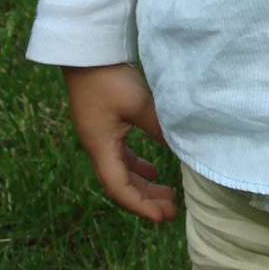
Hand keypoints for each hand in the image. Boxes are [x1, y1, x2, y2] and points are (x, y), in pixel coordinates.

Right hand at [63, 63, 176, 222]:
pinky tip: (153, 170)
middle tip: (171, 211)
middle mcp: (97, 147)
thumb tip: (182, 149)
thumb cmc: (109, 78)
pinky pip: (120, 156)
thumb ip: (160, 128)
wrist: (86, 52)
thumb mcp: (139, 104)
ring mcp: (99, 137)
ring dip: (143, 185)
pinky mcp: (104, 126)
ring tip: (167, 194)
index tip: (162, 217)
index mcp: (100, 147)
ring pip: (121, 172)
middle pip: (120, 185)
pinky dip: (137, 166)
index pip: (119, 189)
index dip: (140, 207)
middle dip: (145, 201)